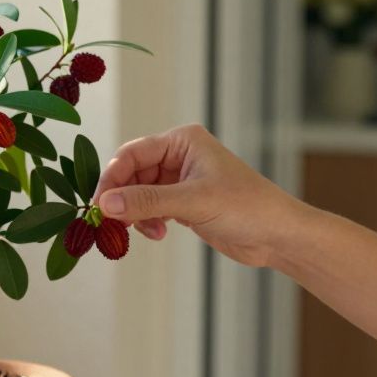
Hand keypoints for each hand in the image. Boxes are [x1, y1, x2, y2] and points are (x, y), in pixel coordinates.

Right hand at [93, 124, 306, 267]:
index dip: (112, 179)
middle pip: (131, 174)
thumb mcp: (193, 202)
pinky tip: (158, 234)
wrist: (277, 235)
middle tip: (112, 225)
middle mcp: (179, 156)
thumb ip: (146, 201)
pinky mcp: (183, 203)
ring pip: (138, 194)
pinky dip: (146, 222)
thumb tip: (105, 204)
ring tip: (147, 232)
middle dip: (122, 199)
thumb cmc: (247, 207)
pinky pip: (150, 208)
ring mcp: (180, 180)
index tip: (99, 206)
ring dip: (135, 214)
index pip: (132, 154)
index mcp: (182, 141)